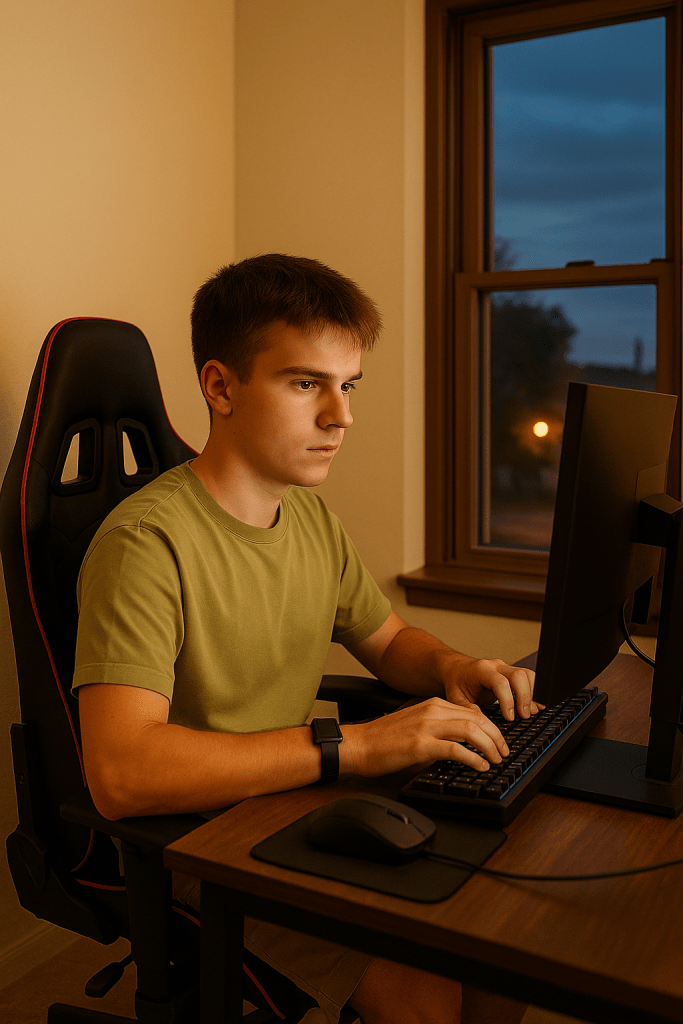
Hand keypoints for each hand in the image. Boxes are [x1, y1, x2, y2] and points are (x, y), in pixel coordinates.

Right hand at [343, 697, 509, 777]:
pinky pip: (455, 749)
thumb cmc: (383, 739)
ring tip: (496, 760)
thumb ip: (438, 727)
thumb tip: (462, 742)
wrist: (358, 745)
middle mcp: (432, 711)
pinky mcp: (421, 745)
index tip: (498, 741)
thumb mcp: (416, 725)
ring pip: (470, 731)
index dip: (491, 727)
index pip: (472, 711)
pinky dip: (473, 758)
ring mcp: (426, 726)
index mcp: (432, 704)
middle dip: (496, 737)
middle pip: (477, 719)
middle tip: (504, 752)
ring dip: (489, 746)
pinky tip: (480, 766)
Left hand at [443, 657, 537, 721]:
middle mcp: (495, 666)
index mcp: (481, 670)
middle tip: (524, 716)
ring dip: (532, 693)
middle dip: (524, 697)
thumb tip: (484, 723)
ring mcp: (505, 668)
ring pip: (527, 674)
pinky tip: (536, 705)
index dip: (508, 700)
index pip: (500, 682)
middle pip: (518, 675)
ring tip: (532, 712)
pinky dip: (534, 691)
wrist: (455, 669)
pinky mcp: (511, 673)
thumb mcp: (455, 698)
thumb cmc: (456, 682)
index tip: (510, 717)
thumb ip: (469, 710)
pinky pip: (527, 678)